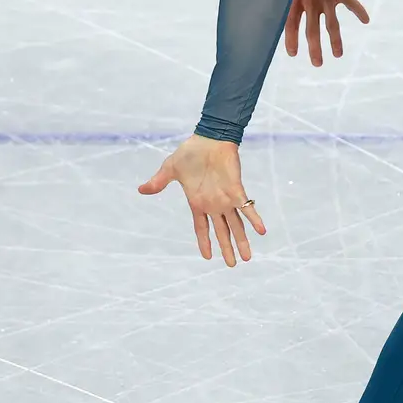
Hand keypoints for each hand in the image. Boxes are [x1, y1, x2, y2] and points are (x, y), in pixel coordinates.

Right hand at [137, 134, 266, 265]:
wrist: (209, 138)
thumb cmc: (191, 152)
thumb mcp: (170, 169)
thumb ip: (159, 182)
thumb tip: (141, 190)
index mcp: (198, 202)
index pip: (202, 228)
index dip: (205, 242)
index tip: (208, 257)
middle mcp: (213, 205)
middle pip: (222, 232)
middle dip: (227, 249)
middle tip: (233, 265)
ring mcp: (225, 199)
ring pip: (236, 225)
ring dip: (242, 241)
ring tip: (247, 257)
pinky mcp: (236, 190)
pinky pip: (247, 208)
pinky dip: (254, 219)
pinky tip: (261, 231)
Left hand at [282, 0, 370, 66]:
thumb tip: (302, 7)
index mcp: (299, 0)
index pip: (291, 23)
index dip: (291, 39)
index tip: (293, 54)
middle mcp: (312, 3)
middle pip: (312, 30)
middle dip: (314, 49)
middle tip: (317, 64)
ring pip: (331, 25)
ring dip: (335, 41)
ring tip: (338, 55)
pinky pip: (351, 5)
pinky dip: (359, 12)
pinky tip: (366, 20)